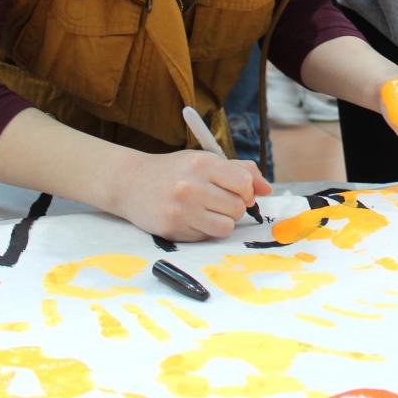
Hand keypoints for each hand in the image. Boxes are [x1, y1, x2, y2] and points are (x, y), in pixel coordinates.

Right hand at [113, 149, 271, 241]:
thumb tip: (267, 189)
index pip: (244, 183)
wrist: (130, 182)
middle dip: (235, 206)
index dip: (247, 191)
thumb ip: (240, 170)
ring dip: (223, 221)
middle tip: (219, 201)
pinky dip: (205, 230)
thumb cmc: (175, 170)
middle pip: (238, 207)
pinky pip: (207, 237)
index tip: (239, 191)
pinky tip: (192, 218)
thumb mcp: (205, 160)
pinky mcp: (174, 229)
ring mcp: (182, 210)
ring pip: (226, 226)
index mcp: (203, 164)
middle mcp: (192, 186)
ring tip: (208, 211)